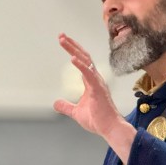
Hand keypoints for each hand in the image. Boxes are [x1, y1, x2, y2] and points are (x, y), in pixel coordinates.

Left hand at [53, 33, 135, 163]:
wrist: (109, 128)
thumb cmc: (98, 120)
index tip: (64, 42)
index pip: (82, 62)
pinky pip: (89, 74)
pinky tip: (72, 58)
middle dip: (72, 46)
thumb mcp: (76, 112)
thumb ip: (66, 106)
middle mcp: (95, 79)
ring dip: (74, 50)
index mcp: (91, 83)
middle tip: (61, 35)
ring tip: (63, 41)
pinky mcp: (98, 89)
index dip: (73, 51)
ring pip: (86, 61)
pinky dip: (81, 65)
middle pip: (83, 57)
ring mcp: (98, 83)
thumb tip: (55, 103)